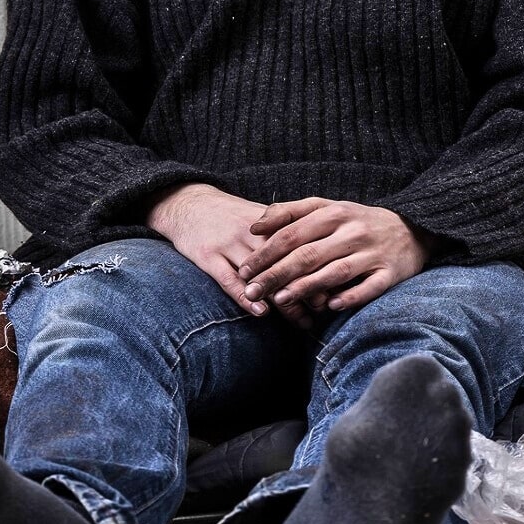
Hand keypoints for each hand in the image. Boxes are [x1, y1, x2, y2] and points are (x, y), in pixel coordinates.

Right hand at [145, 183, 312, 324]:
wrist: (187, 203)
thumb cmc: (229, 214)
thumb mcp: (259, 215)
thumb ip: (286, 231)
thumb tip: (319, 252)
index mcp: (268, 221)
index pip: (300, 246)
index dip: (319, 266)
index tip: (336, 286)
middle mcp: (251, 232)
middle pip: (285, 262)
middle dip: (307, 286)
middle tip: (324, 308)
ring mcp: (228, 244)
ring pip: (261, 275)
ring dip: (283, 299)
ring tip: (302, 321)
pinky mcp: (207, 256)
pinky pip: (228, 280)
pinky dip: (245, 297)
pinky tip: (261, 312)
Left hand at [237, 198, 437, 314]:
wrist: (413, 228)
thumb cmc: (358, 220)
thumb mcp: (327, 207)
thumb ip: (290, 212)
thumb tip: (255, 226)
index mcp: (334, 213)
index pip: (292, 233)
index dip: (265, 252)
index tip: (243, 270)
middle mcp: (352, 231)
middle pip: (308, 254)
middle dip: (276, 273)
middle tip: (252, 291)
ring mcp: (373, 252)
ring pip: (336, 271)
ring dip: (307, 286)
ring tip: (280, 299)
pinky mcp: (391, 273)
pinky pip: (369, 287)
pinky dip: (351, 296)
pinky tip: (330, 306)